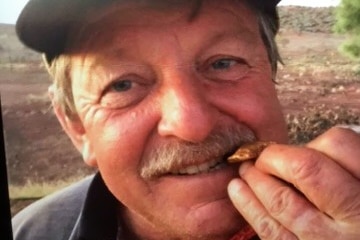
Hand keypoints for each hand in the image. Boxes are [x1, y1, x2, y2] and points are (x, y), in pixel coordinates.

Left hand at [228, 127, 359, 239]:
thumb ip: (349, 167)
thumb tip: (310, 149)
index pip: (340, 145)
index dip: (314, 141)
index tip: (304, 147)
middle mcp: (356, 217)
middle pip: (306, 169)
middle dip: (275, 157)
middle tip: (264, 156)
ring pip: (282, 200)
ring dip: (255, 179)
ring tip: (244, 169)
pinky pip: (272, 232)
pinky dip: (249, 206)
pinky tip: (236, 189)